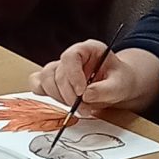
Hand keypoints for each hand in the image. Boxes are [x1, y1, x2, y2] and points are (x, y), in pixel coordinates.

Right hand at [34, 40, 158, 114]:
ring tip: (76, 107)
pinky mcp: (54, 81)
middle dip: (68, 94)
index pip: (70, 56)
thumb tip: (86, 95)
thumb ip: (105, 90)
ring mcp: (61, 68)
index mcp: (88, 49)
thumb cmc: (120, 81)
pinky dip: (45, 94)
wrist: (117, 87)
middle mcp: (72, 57)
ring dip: (58, 97)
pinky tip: (59, 102)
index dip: (72, 75)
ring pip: (45, 79)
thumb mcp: (120, 85)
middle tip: (83, 108)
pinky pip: (38, 84)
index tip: (81, 93)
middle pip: (57, 72)